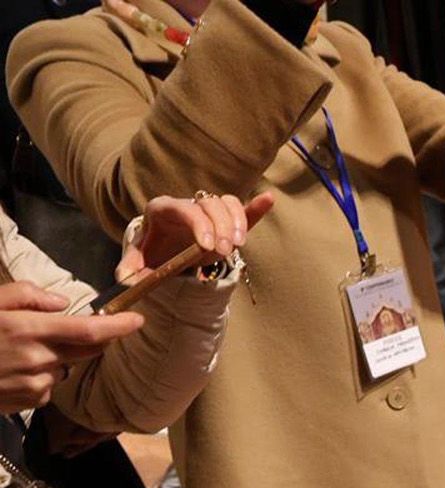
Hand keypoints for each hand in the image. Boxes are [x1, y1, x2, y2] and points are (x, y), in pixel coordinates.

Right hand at [0, 284, 143, 413]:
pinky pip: (49, 386)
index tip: (137, 320)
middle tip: (61, 331)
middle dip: (87, 340)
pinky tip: (11, 372)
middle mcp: (39, 359)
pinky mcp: (32, 402)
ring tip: (15, 354)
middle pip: (85, 350)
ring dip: (54, 359)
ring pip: (64, 368)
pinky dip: (40, 377)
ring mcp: (37, 384)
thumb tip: (61, 303)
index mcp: (29, 330)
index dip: (117, 326)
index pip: (88, 330)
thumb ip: (25, 296)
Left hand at [115, 192, 275, 284]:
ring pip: (226, 204)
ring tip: (238, 245)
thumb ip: (130, 269)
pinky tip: (268, 200)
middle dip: (220, 228)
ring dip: (236, 223)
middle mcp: (187, 204)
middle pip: (209, 205)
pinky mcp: (225, 219)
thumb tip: (125, 278)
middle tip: (224, 252)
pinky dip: (254, 206)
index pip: (184, 209)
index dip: (198, 224)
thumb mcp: (139, 260)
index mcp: (163, 209)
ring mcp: (208, 210)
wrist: (165, 248)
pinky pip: (240, 207)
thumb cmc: (153, 251)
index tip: (207, 246)